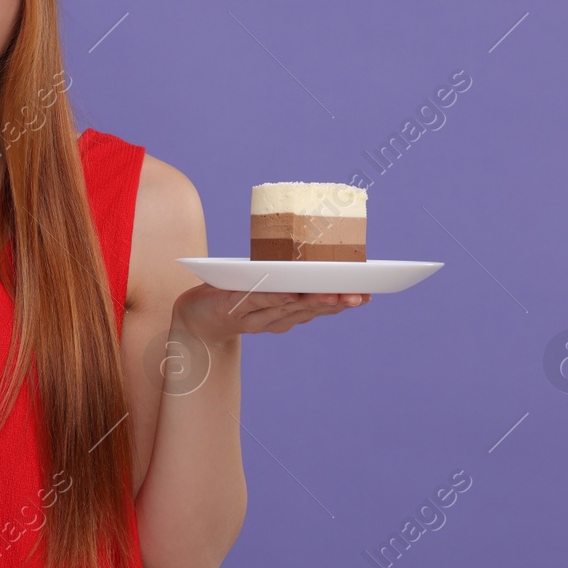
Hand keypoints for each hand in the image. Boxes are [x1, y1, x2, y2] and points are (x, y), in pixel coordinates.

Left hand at [174, 283, 368, 342]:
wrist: (196, 317)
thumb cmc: (235, 294)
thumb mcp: (266, 282)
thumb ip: (290, 274)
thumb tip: (316, 247)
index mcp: (290, 312)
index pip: (323, 307)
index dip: (346, 302)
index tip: (370, 294)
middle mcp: (278, 319)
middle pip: (310, 308)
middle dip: (335, 301)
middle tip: (357, 294)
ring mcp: (257, 316)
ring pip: (289, 308)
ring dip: (311, 301)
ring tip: (331, 293)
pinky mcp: (235, 308)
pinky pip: (258, 302)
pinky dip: (275, 299)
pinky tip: (290, 293)